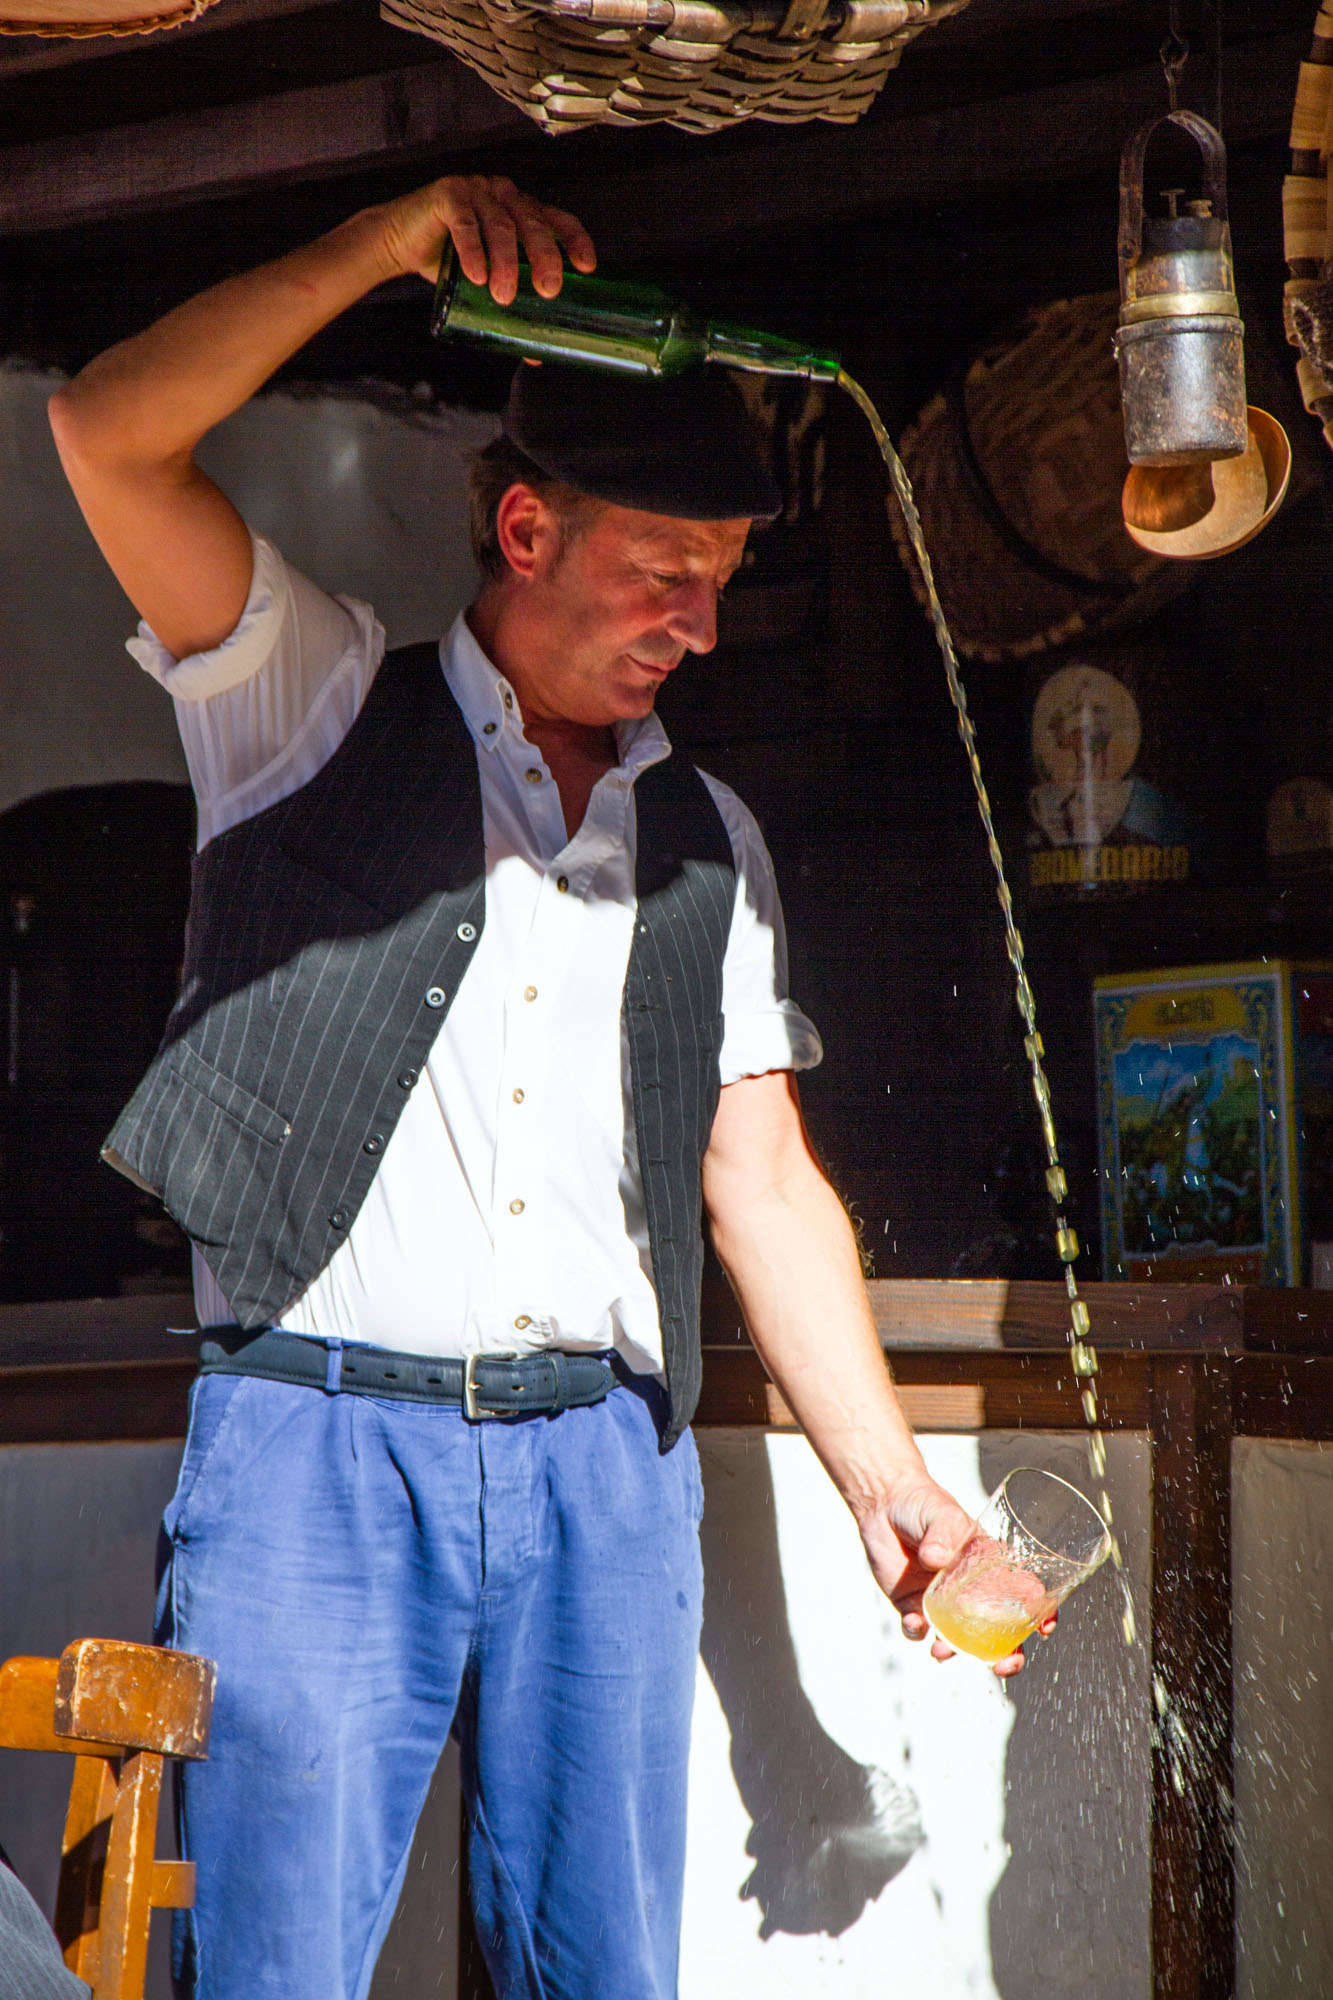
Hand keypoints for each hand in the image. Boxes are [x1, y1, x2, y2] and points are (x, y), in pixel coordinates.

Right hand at [370, 173, 595, 300]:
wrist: (400, 243)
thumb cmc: (449, 263)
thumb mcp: (486, 283)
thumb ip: (510, 308)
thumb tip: (537, 359)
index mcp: (521, 210)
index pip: (557, 219)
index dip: (574, 240)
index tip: (586, 267)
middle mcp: (504, 195)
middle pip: (533, 224)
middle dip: (545, 258)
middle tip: (548, 291)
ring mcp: (477, 190)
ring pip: (501, 226)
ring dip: (505, 262)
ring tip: (503, 295)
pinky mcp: (448, 193)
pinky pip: (465, 223)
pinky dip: (473, 250)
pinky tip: (477, 275)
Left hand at [856, 1474, 1054, 1678]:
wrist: (883, 1504)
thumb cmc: (922, 1503)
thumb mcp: (942, 1513)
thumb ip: (943, 1533)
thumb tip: (936, 1559)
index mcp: (989, 1568)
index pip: (1024, 1595)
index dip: (1041, 1614)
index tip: (1045, 1628)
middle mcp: (970, 1592)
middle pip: (998, 1633)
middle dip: (1008, 1655)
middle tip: (1006, 1664)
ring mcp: (942, 1602)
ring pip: (959, 1640)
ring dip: (957, 1652)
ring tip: (945, 1649)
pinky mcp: (912, 1605)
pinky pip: (918, 1629)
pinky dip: (917, 1632)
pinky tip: (914, 1621)